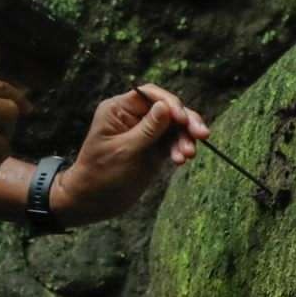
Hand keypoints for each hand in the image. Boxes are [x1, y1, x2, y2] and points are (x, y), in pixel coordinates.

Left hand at [53, 83, 209, 225]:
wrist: (94, 201)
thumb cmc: (101, 174)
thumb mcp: (124, 152)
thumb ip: (147, 130)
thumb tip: (165, 107)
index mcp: (118, 110)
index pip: (149, 95)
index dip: (170, 103)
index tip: (183, 119)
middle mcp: (133, 117)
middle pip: (166, 109)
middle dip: (185, 121)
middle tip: (202, 135)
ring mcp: (145, 133)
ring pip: (174, 127)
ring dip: (185, 138)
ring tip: (188, 155)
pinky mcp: (153, 149)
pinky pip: (172, 142)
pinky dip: (180, 149)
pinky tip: (181, 160)